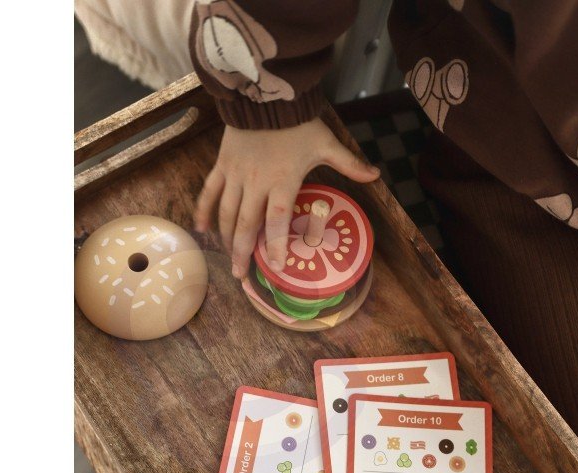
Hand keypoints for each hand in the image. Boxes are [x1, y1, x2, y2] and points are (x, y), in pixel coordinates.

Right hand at [194, 118, 379, 278]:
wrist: (264, 92)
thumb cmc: (297, 122)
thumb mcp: (326, 143)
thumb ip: (349, 163)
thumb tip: (376, 175)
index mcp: (283, 181)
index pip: (278, 221)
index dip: (275, 246)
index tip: (275, 268)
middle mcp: (256, 183)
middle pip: (247, 224)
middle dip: (242, 252)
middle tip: (240, 276)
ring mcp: (236, 174)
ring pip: (227, 212)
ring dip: (226, 238)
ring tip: (229, 258)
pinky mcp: (222, 164)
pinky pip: (210, 191)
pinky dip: (204, 210)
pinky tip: (201, 230)